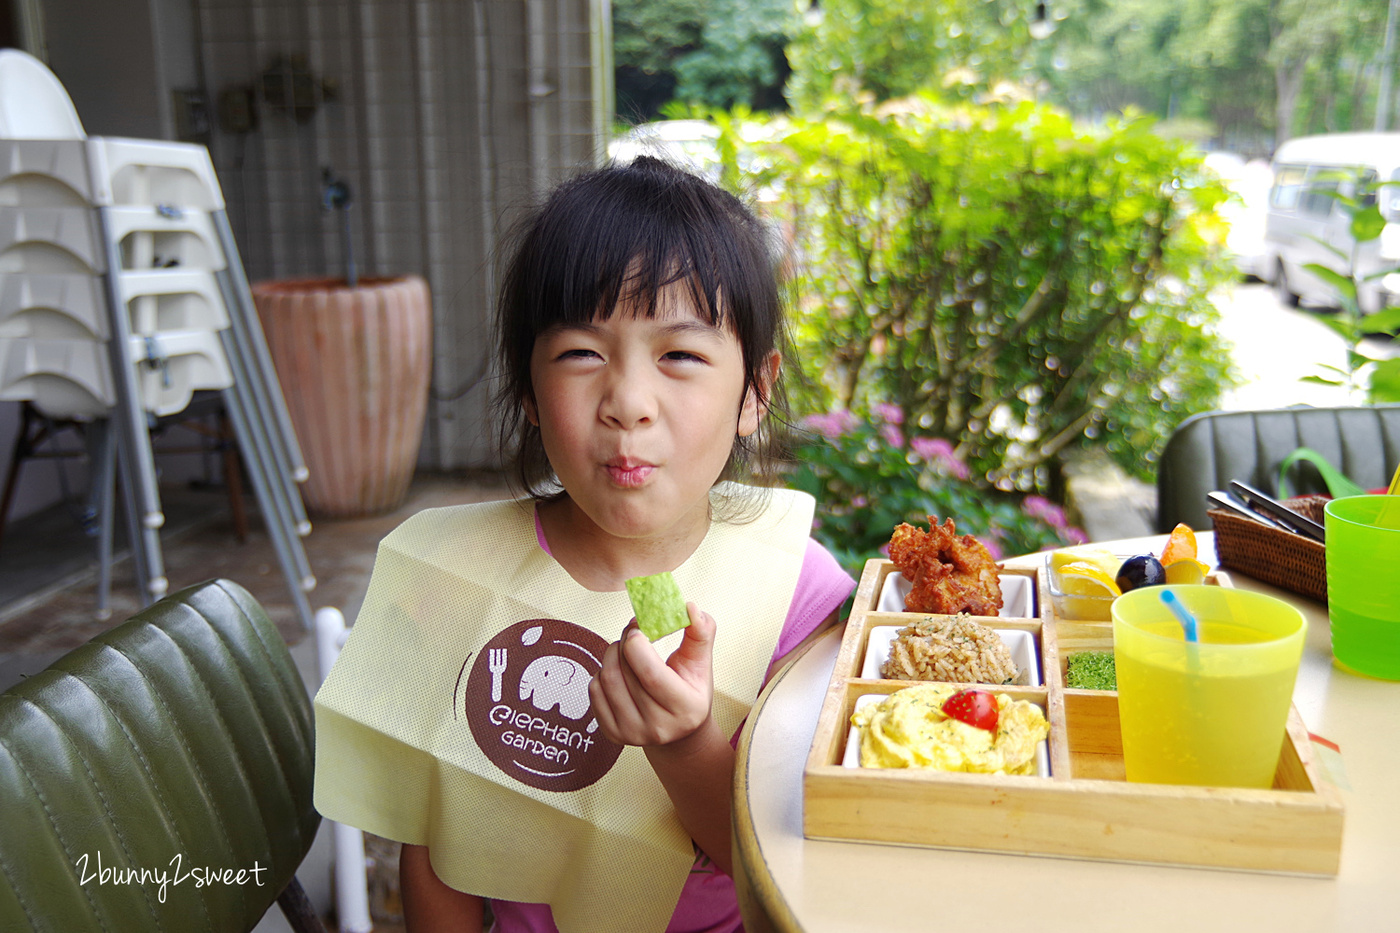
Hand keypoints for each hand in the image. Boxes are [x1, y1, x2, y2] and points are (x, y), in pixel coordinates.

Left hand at [588, 602, 714, 746]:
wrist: (677, 730)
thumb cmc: (690, 690)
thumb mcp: (701, 662)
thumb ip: (700, 632)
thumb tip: (691, 608)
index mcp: (686, 709)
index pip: (651, 674)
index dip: (637, 644)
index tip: (639, 628)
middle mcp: (659, 728)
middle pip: (624, 673)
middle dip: (624, 643)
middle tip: (633, 633)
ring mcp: (632, 734)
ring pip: (606, 679)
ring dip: (612, 655)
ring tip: (626, 651)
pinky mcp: (612, 733)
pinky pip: (594, 690)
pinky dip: (603, 672)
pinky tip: (620, 672)